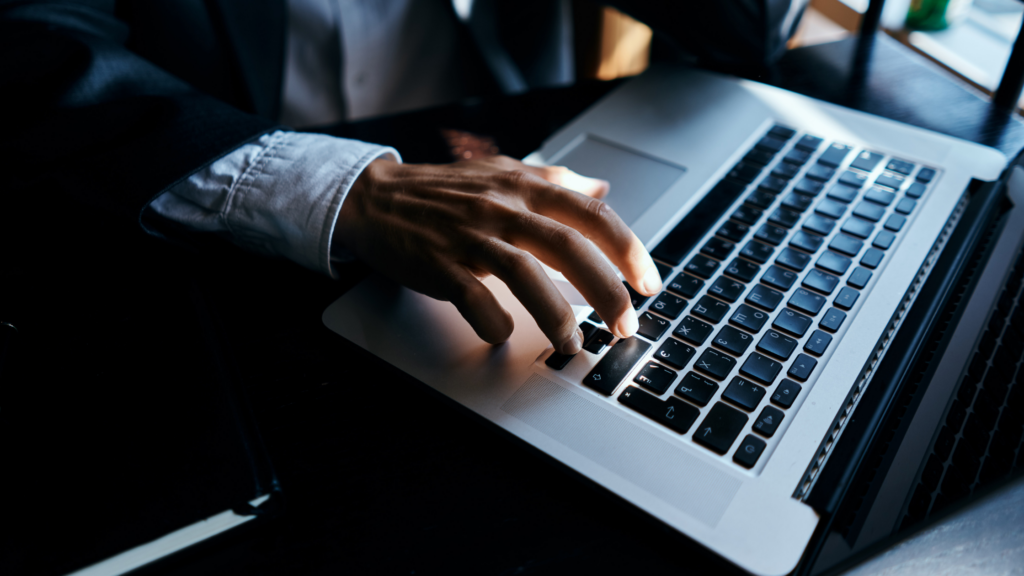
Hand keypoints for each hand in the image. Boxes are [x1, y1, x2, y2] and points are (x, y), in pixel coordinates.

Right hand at [335, 155, 662, 353]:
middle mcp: (501, 209)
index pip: (590, 214)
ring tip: (572, 344)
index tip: (648, 282)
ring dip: (555, 316)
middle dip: (605, 291)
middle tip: (625, 324)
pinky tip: (504, 334)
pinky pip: (471, 297)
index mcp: (523, 189)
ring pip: (524, 274)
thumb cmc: (444, 191)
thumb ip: (554, 181)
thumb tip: (602, 188)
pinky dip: (493, 321)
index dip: (627, 249)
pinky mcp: (439, 265)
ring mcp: (469, 237)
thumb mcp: (503, 173)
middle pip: (567, 247)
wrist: (375, 198)